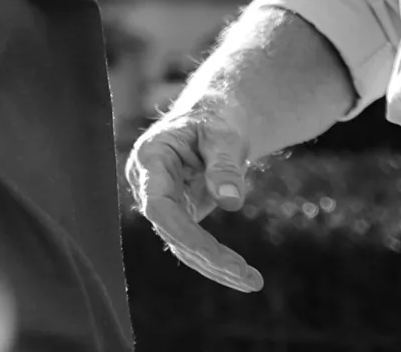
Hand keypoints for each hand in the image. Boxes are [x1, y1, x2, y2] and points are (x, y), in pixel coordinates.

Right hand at [125, 102, 264, 293]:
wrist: (215, 117)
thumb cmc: (217, 119)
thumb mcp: (224, 135)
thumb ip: (225, 165)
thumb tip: (230, 203)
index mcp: (151, 157)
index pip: (159, 206)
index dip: (186, 235)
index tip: (220, 259)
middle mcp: (147, 183)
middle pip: (170, 230)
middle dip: (208, 258)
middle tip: (250, 279)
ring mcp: (160, 200)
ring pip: (180, 243)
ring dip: (214, 266)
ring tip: (253, 282)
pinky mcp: (175, 213)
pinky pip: (190, 242)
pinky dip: (214, 259)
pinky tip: (241, 274)